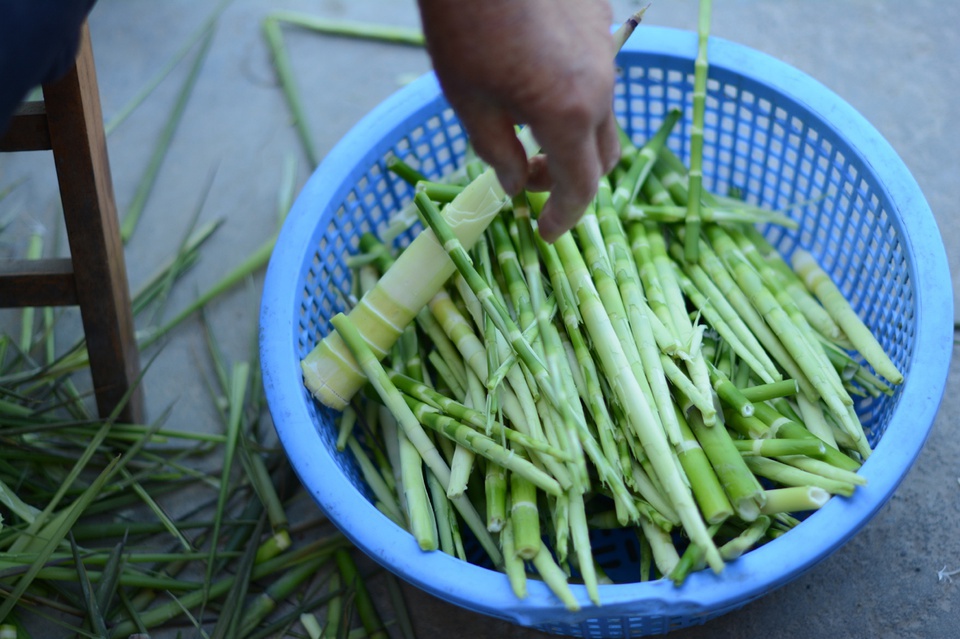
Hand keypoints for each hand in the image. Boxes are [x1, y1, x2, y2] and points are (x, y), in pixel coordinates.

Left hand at [417, 0, 619, 240]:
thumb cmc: (464, 29)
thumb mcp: (470, 104)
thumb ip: (499, 154)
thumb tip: (516, 185)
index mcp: (570, 114)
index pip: (581, 187)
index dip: (563, 217)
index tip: (542, 232)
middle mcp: (601, 87)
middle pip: (602, 156)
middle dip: (570, 181)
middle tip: (529, 179)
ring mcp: (605, 52)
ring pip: (603, 116)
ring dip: (573, 139)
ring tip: (528, 130)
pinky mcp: (599, 23)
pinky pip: (597, 77)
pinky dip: (575, 99)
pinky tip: (535, 81)